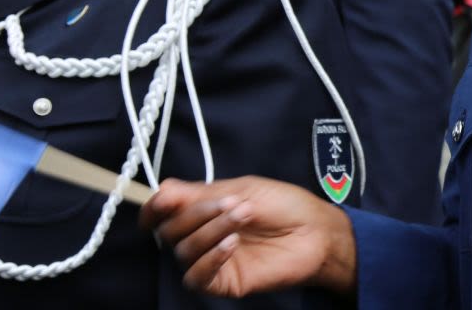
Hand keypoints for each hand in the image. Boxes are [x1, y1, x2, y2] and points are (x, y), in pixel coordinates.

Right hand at [142, 177, 354, 296]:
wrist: (316, 232)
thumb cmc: (286, 206)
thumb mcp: (243, 189)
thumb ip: (200, 193)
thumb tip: (161, 192)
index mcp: (203, 209)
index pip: (164, 211)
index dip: (155, 207)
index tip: (162, 201)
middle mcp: (202, 234)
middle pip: (170, 230)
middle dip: (196, 214)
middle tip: (230, 203)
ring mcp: (211, 259)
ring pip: (184, 250)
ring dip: (211, 231)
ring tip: (242, 218)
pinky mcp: (222, 281)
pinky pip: (196, 277)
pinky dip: (209, 259)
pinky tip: (231, 245)